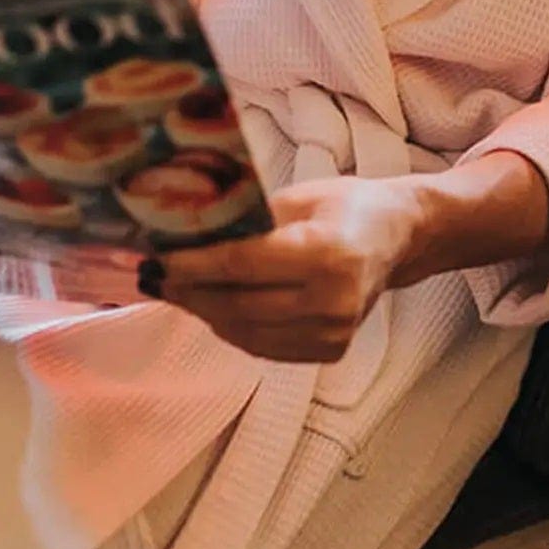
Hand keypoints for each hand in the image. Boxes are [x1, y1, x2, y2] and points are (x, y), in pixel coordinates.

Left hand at [145, 175, 422, 363]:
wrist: (398, 237)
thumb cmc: (347, 205)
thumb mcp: (300, 197)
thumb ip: (250, 218)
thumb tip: (186, 230)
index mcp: (327, 253)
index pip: (241, 265)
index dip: (192, 265)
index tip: (154, 258)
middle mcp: (331, 301)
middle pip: (237, 304)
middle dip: (187, 291)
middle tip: (149, 276)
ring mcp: (332, 333)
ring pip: (244, 332)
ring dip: (203, 312)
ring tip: (172, 290)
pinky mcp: (330, 351)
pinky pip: (263, 346)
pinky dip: (231, 327)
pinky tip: (210, 306)